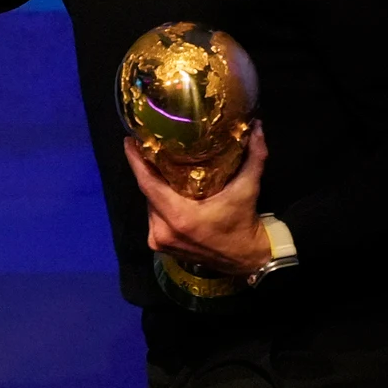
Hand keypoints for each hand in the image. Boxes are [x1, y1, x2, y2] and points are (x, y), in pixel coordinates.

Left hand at [122, 122, 270, 274]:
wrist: (248, 260)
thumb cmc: (244, 224)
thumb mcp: (248, 189)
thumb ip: (254, 156)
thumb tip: (258, 126)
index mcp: (179, 217)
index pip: (147, 183)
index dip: (136, 161)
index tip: (129, 141)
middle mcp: (163, 231)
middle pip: (148, 192)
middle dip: (149, 171)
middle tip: (152, 149)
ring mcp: (159, 241)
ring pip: (150, 204)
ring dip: (156, 188)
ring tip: (161, 167)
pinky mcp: (160, 247)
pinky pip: (154, 217)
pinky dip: (160, 203)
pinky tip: (168, 191)